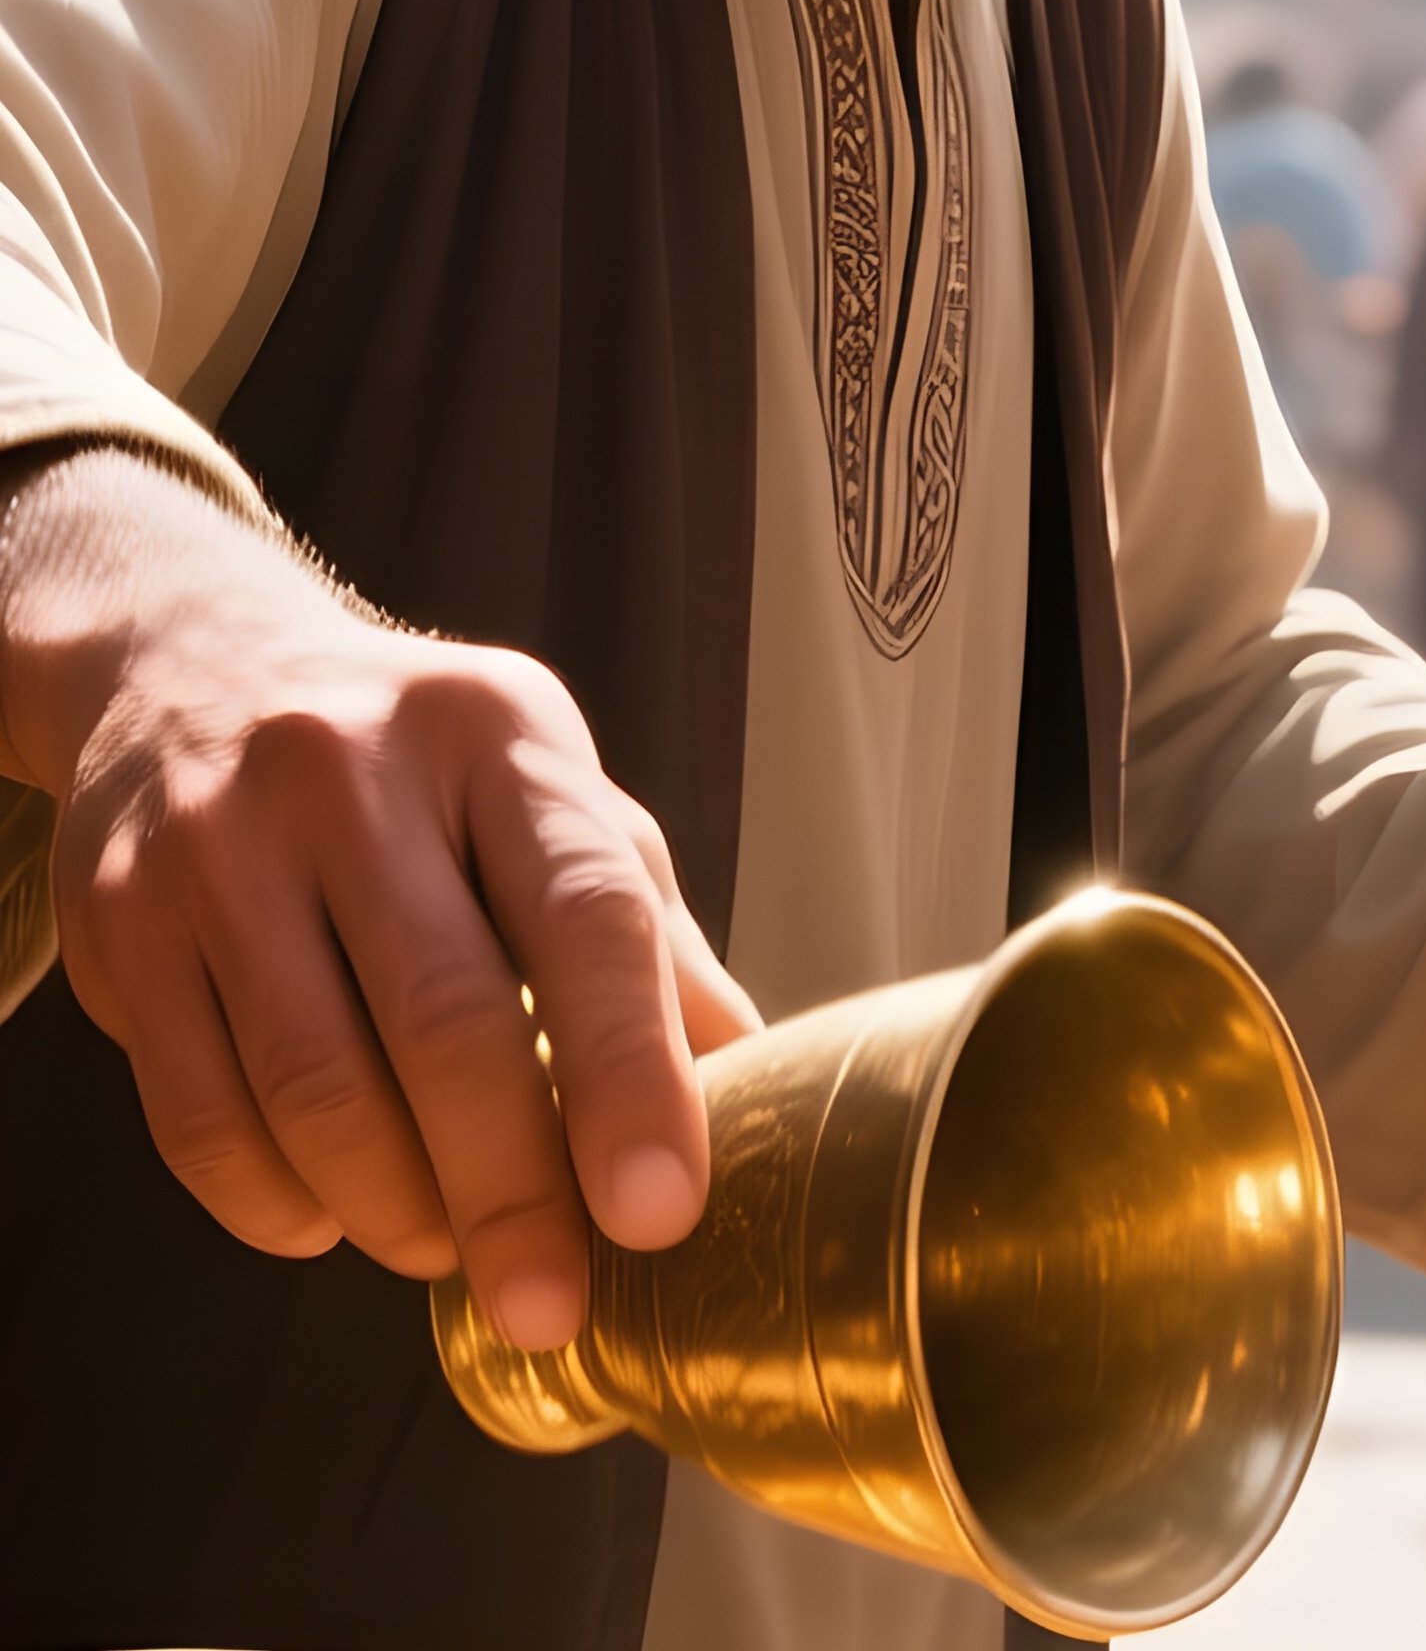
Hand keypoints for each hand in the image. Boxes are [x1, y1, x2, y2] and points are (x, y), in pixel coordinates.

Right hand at [0, 453, 760, 1349]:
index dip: (631, 1074)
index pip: (588, 913)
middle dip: (511, 1193)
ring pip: (316, 1088)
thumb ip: (646, 937)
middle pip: (446, 1021)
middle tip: (553, 1304)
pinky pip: (201, 1120)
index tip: (659, 1212)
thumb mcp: (553, 802)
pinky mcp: (120, 924)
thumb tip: (753, 1084)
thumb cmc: (425, 769)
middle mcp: (351, 770)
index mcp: (499, 734)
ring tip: (448, 1248)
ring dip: (397, 1210)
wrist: (194, 672)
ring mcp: (217, 843)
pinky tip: (335, 1214)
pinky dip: (282, 1206)